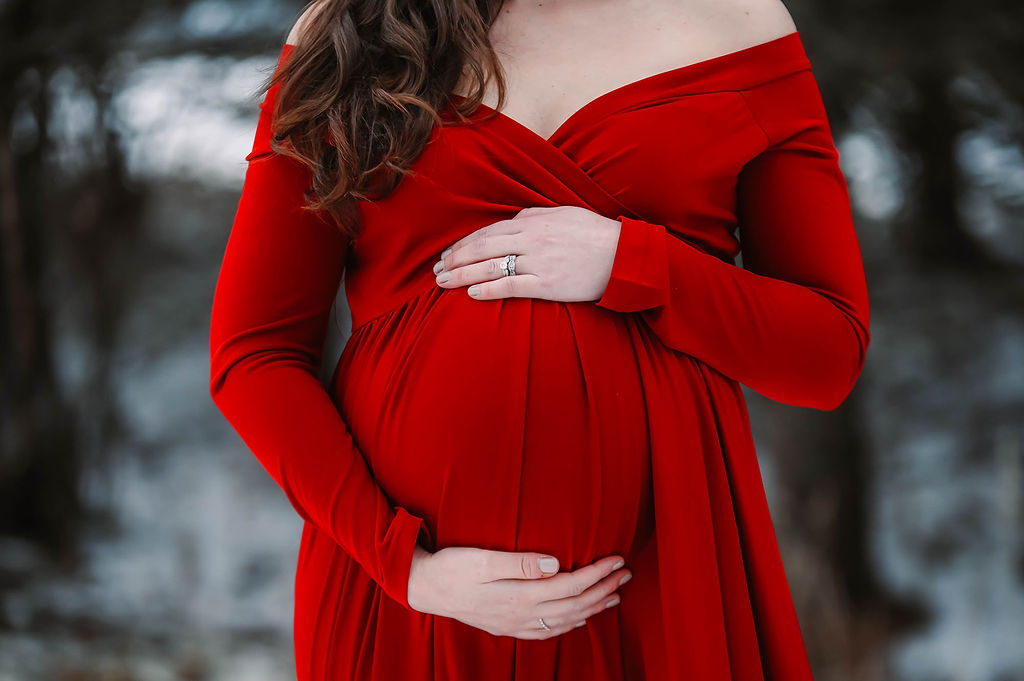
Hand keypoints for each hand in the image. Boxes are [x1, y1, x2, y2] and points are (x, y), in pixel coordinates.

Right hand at [406, 544, 631, 639]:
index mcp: (520, 596)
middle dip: (604, 589)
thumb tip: (556, 563)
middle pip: (575, 604)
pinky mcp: (507, 626)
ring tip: (614, 595)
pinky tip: (578, 617)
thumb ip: (520, 563)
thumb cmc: (452, 567)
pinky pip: (547, 630)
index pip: (571, 585)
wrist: (424, 587)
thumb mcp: (482, 559)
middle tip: (627, 573)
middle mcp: (522, 615)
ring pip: (565, 620)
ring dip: (593, 607)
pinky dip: (570, 623)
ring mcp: (515, 624)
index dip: (597, 573)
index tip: (617, 559)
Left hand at [432, 206, 621, 302]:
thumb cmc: (594, 234)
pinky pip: (510, 286)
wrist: (623, 256)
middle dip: (455, 259)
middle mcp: (531, 239)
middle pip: (482, 248)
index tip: (447, 252)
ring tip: (443, 283)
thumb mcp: (563, 213)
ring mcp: (538, 263)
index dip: (464, 243)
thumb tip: (512, 220)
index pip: (488, 231)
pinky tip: (472, 294)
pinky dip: (488, 290)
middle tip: (436, 269)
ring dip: (462, 275)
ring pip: (490, 267)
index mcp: (532, 221)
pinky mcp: (547, 285)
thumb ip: (534, 215)